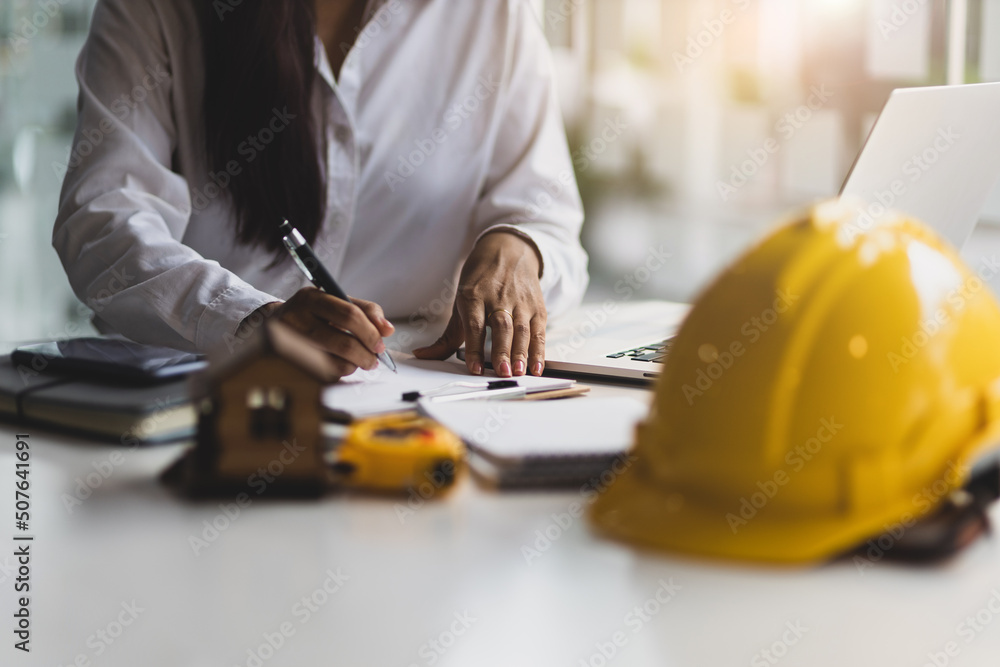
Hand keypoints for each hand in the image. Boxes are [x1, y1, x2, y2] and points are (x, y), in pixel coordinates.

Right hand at [253, 288, 393, 377]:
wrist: (277, 322)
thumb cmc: (314, 313)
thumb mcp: (336, 302)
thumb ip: (365, 311)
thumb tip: (387, 329)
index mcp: (311, 298)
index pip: (349, 315)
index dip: (370, 332)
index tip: (381, 344)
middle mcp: (297, 318)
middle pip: (344, 343)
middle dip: (366, 354)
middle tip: (375, 359)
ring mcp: (290, 343)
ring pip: (335, 363)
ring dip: (355, 365)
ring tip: (360, 361)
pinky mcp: (289, 363)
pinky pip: (324, 375)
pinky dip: (340, 372)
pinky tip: (342, 364)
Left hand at [413, 231, 545, 376]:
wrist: (507, 250)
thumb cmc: (480, 282)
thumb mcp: (460, 304)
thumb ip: (445, 337)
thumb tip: (422, 356)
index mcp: (473, 296)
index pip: (474, 325)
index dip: (474, 348)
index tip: (474, 368)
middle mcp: (498, 297)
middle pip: (501, 327)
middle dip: (502, 352)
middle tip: (503, 373)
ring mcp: (519, 302)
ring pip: (521, 329)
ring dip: (522, 353)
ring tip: (519, 372)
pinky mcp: (536, 306)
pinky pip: (539, 331)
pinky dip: (539, 350)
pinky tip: (536, 366)